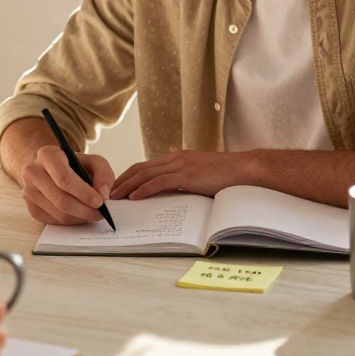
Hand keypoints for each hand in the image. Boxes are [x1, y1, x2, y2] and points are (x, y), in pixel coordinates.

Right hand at [20, 145, 115, 224]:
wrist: (53, 170)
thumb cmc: (75, 165)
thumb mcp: (93, 161)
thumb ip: (103, 173)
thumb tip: (103, 194)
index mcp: (47, 155)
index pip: (63, 178)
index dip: (83, 193)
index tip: (100, 201)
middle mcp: (33, 173)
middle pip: (61, 199)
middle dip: (85, 210)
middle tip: (101, 213)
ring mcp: (29, 192)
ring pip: (59, 214)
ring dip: (81, 217)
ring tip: (93, 213)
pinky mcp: (32, 208)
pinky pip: (55, 221)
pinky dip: (72, 221)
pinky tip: (80, 213)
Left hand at [111, 150, 254, 199]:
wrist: (245, 169)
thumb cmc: (227, 174)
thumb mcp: (201, 174)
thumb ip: (187, 179)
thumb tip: (176, 191)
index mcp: (178, 157)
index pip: (147, 165)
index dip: (130, 175)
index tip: (119, 186)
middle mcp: (175, 158)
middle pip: (140, 168)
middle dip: (122, 180)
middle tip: (109, 192)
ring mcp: (180, 165)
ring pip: (145, 175)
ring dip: (127, 186)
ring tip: (115, 197)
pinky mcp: (186, 175)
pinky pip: (158, 183)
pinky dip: (143, 190)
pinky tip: (134, 198)